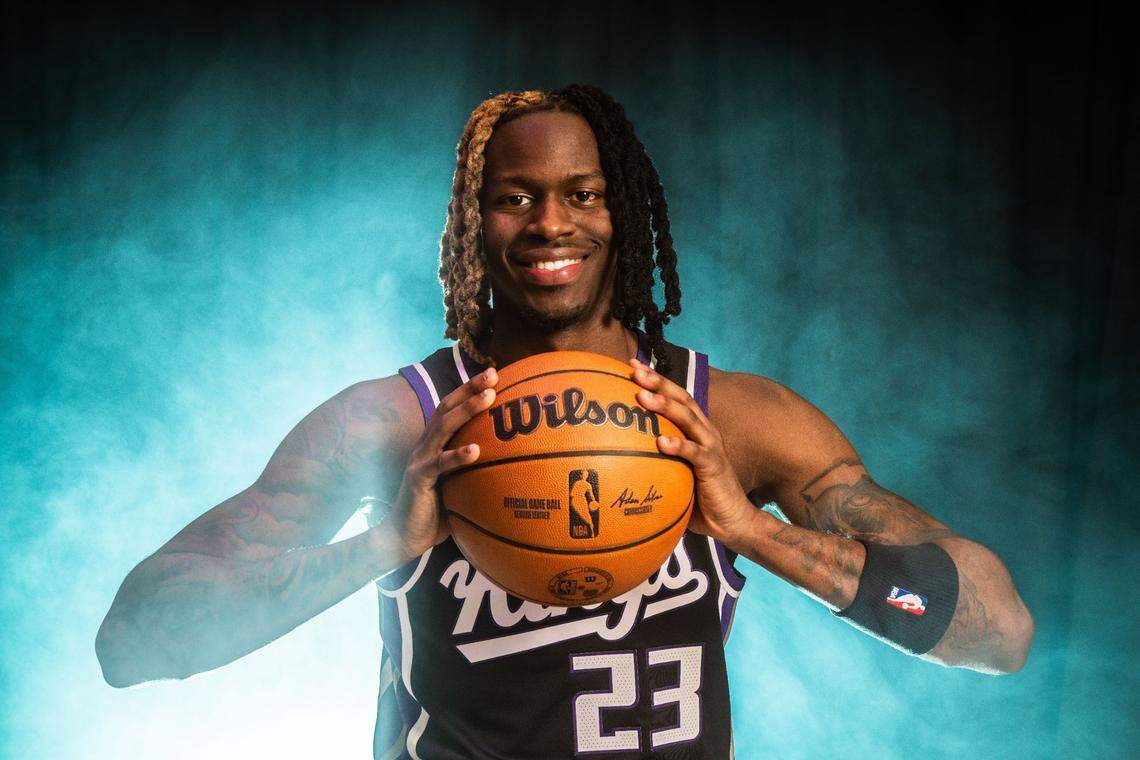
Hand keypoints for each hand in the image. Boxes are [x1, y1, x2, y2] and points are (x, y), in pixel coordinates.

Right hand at [383, 367, 497, 561]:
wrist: (403, 537)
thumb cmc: (437, 512)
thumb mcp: (460, 486)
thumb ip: (478, 471)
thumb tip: (514, 465)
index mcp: (434, 443)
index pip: (451, 408)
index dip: (469, 389)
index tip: (494, 374)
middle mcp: (425, 445)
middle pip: (447, 407)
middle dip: (469, 388)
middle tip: (493, 374)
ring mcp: (419, 459)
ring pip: (443, 427)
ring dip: (466, 410)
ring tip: (488, 397)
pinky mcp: (417, 478)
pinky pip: (439, 465)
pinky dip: (457, 456)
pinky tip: (476, 450)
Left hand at [629, 359, 751, 545]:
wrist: (732, 521)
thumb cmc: (699, 499)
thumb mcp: (673, 475)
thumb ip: (653, 463)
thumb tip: (615, 461)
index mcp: (695, 430)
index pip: (675, 397)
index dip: (656, 380)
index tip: (632, 365)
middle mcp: (705, 432)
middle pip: (681, 399)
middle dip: (658, 383)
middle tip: (635, 371)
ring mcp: (711, 447)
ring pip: (688, 418)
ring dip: (665, 406)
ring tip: (642, 397)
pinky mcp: (714, 466)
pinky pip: (695, 453)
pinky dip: (679, 445)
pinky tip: (661, 441)